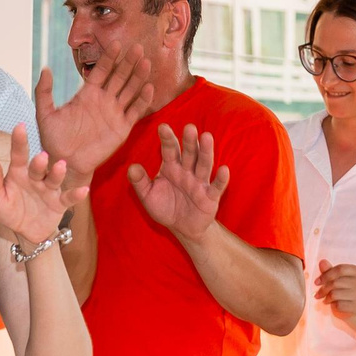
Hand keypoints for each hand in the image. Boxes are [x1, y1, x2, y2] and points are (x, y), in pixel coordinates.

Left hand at [0, 124, 89, 247]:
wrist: (24, 232)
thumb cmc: (8, 211)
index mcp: (18, 173)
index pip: (18, 155)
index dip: (19, 141)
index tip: (20, 126)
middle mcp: (35, 178)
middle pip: (38, 167)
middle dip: (40, 163)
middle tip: (42, 157)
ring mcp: (48, 189)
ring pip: (54, 179)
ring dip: (57, 173)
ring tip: (60, 166)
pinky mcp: (59, 203)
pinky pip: (68, 198)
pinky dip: (76, 194)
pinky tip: (83, 190)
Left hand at [34, 51, 156, 172]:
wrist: (65, 163)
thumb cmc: (53, 140)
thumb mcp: (45, 114)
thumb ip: (44, 92)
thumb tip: (45, 69)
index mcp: (87, 94)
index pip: (101, 71)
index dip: (109, 57)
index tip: (115, 43)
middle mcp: (103, 100)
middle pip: (119, 76)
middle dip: (128, 62)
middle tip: (137, 47)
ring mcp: (114, 113)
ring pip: (129, 90)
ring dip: (138, 77)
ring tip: (146, 62)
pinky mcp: (122, 128)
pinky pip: (135, 111)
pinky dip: (142, 100)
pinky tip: (149, 88)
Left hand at [126, 123, 227, 244]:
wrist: (182, 228)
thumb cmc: (164, 207)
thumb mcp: (147, 196)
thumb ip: (139, 182)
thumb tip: (132, 167)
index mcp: (171, 167)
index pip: (169, 150)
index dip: (167, 139)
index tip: (162, 127)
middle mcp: (187, 171)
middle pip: (189, 153)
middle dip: (189, 141)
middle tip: (189, 127)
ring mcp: (199, 182)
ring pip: (203, 164)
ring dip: (206, 151)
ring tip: (207, 137)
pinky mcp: (210, 197)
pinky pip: (216, 187)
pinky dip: (220, 179)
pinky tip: (224, 169)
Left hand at [315, 260, 355, 322]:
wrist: (354, 307)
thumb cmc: (343, 289)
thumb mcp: (336, 278)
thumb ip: (328, 270)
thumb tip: (322, 262)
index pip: (340, 269)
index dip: (326, 275)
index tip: (317, 282)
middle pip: (335, 282)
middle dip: (323, 288)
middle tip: (318, 294)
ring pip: (335, 294)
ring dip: (326, 297)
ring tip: (326, 299)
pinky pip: (338, 305)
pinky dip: (333, 305)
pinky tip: (334, 305)